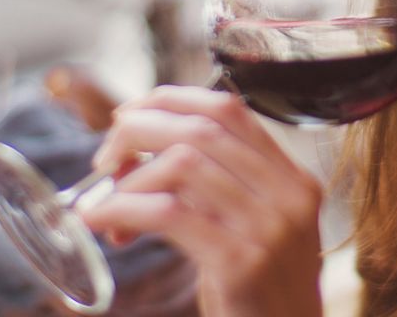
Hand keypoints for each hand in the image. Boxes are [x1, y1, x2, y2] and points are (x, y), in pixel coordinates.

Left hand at [79, 85, 324, 316]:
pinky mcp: (241, 262)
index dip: (170, 101)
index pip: (229, 109)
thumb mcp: (256, 230)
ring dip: (128, 180)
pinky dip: (123, 210)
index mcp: (293, 179)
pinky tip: (103, 223)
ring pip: (182, 165)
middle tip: (105, 160)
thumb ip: (220, 188)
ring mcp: (268, 228)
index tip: (129, 115)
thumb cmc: (260, 296)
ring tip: (106, 208)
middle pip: (200, 129)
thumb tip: (141, 150)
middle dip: (138, 133)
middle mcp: (288, 196)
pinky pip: (168, 214)